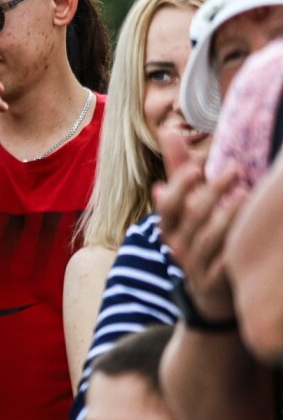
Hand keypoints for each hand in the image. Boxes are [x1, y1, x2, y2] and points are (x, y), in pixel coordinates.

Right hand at [155, 159, 243, 322]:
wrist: (209, 289)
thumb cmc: (200, 235)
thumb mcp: (187, 205)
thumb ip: (179, 169)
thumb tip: (169, 130)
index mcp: (169, 226)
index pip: (167, 206)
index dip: (179, 188)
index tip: (196, 168)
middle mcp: (178, 246)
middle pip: (191, 218)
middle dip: (211, 193)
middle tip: (235, 170)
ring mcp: (195, 266)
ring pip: (208, 240)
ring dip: (225, 217)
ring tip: (244, 195)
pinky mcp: (216, 282)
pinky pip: (225, 265)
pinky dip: (235, 248)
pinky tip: (251, 231)